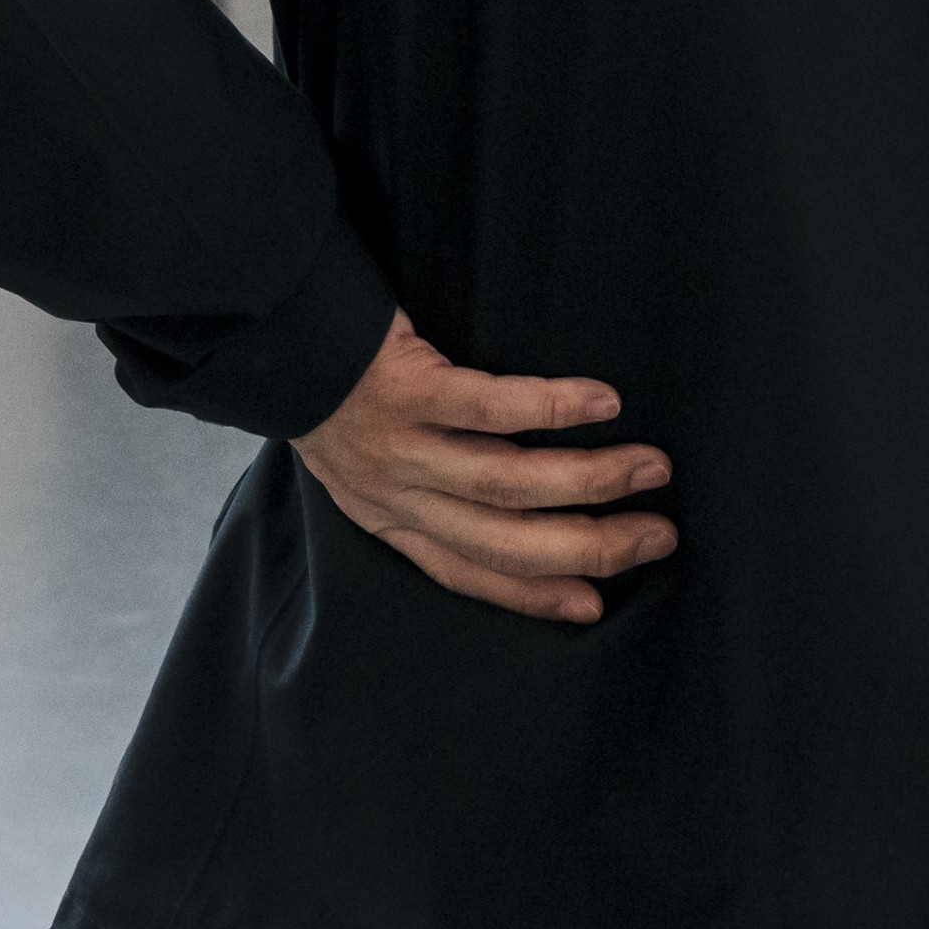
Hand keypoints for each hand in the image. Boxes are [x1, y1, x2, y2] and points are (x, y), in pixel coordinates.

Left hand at [295, 309, 675, 624]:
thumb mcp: (359, 457)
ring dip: (591, 481)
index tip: (596, 604)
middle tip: (660, 537)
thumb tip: (509, 497)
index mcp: (386, 516)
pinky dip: (554, 409)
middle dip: (591, 546)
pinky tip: (604, 404)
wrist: (268, 324)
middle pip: (505, 541)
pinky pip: (491, 407)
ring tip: (651, 468)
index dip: (533, 595)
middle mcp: (394, 495)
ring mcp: (399, 445)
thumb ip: (420, 483)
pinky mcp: (404, 387)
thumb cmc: (326, 383)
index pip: (467, 573)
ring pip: (508, 483)